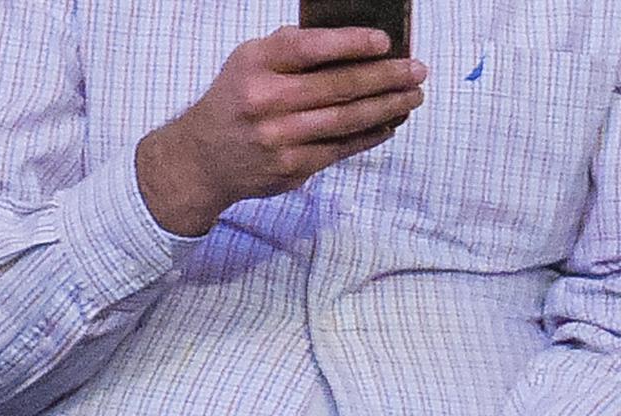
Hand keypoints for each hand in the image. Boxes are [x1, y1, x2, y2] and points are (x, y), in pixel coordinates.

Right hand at [135, 28, 426, 236]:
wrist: (203, 159)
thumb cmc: (236, 99)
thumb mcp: (249, 62)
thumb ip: (290, 48)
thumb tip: (350, 42)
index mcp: (256, 65)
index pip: (308, 48)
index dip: (350, 43)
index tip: (384, 42)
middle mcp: (266, 101)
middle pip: (337, 87)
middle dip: (385, 77)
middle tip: (417, 71)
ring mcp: (280, 139)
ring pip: (345, 120)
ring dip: (387, 107)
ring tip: (413, 97)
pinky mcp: (292, 168)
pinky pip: (341, 148)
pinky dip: (370, 135)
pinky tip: (390, 123)